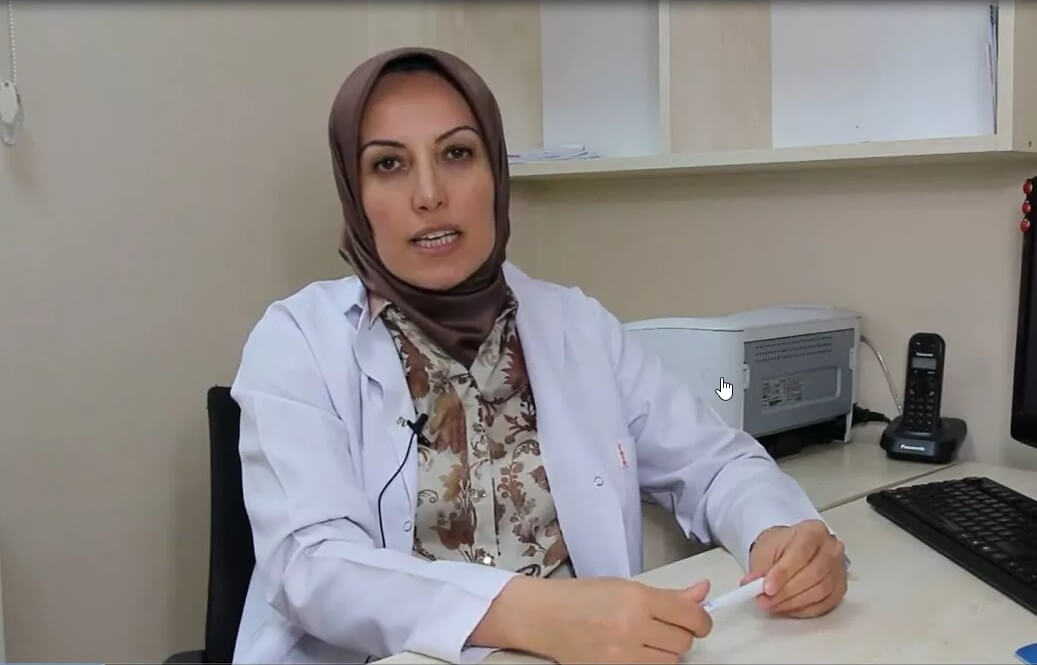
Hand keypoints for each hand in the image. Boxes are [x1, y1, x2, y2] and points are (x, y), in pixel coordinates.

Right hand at [527, 577, 712, 663]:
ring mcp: (623, 655)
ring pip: (670, 661)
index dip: (702, 620)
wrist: (546, 617)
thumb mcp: (627, 587)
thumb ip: (668, 595)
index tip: (699, 622)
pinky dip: (648, 663)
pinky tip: (633, 651)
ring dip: (664, 652)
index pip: (690, 616)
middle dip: (678, 634)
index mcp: (637, 599)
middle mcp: (632, 627)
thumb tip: (703, 591)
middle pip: (683, 642)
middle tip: (661, 626)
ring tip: (643, 639)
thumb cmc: (583, 598)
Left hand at [740, 519, 846, 617]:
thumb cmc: (779, 547)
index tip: (767, 587)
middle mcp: (831, 548)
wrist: (790, 550)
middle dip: (786, 591)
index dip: (784, 572)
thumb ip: (759, 569)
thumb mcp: (763, 551)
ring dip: (793, 602)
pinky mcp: (839, 589)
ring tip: (772, 605)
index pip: (801, 551)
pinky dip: (803, 610)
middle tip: (766, 600)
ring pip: (820, 591)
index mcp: (813, 530)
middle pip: (814, 573)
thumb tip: (753, 585)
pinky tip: (787, 608)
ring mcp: (839, 569)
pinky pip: (824, 605)